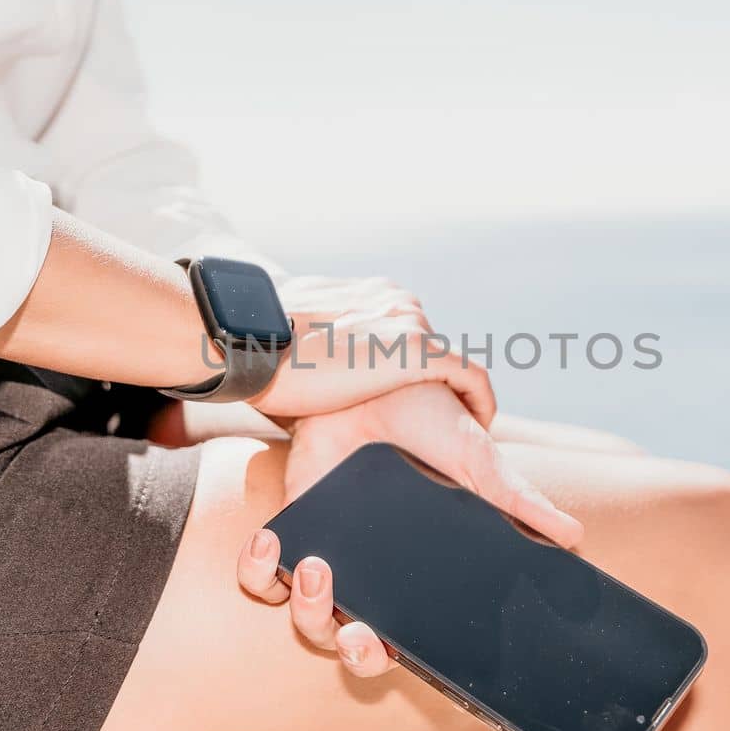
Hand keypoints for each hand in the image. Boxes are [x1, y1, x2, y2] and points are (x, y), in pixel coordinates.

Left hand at [234, 383, 581, 678]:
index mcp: (419, 579)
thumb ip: (517, 500)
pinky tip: (272, 541)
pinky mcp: (290, 534)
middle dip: (356, 652)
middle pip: (356, 648)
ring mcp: (329, 559)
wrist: (370, 374)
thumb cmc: (428, 422)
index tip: (394, 650)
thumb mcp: (476, 460)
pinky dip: (259, 570)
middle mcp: (373, 580)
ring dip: (307, 609)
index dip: (401, 658)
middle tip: (359, 631)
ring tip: (316, 565)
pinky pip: (261, 578)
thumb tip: (574, 536)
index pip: (412, 643)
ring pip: (307, 622)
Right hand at [249, 275, 494, 424]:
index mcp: (370, 297)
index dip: (409, 372)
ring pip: (451, 366)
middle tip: (434, 427)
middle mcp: (397, 303)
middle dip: (434, 387)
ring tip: (457, 433)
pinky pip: (472, 380)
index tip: (406, 402)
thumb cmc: (257, 348)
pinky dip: (480, 404)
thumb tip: (302, 369)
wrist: (249, 338)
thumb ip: (317, 345)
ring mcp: (411, 324)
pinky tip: (478, 430)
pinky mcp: (421, 351)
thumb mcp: (293, 337)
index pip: (404, 334)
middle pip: (430, 350)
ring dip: (456, 398)